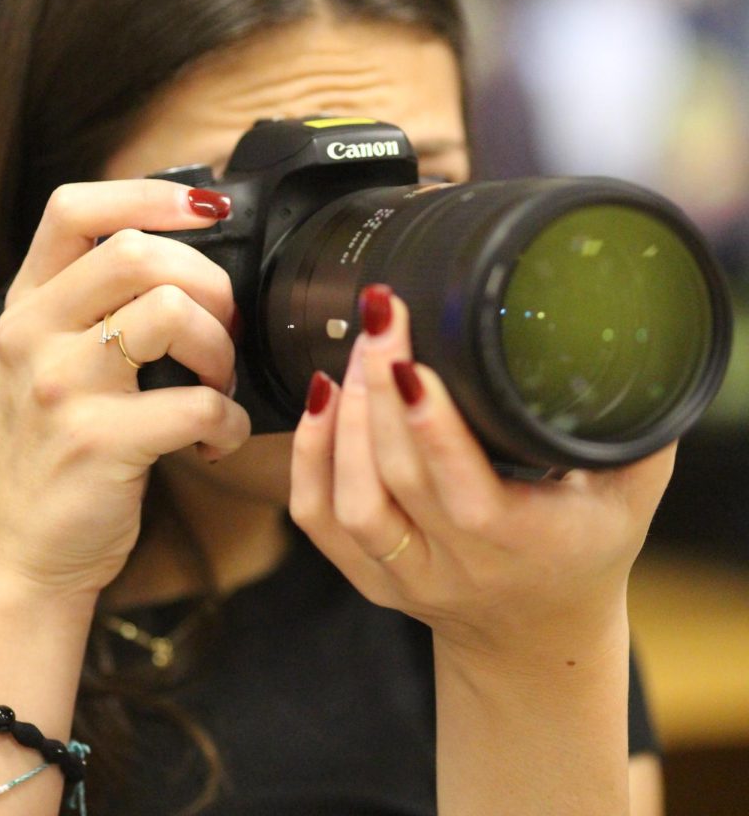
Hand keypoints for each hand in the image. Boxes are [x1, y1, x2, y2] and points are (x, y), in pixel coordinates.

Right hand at [0, 180, 249, 601]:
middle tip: (226, 328)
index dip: (149, 193)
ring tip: (219, 383)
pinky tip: (216, 438)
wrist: (32, 552)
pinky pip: (197, 402)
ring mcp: (60, 386)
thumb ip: (105, 303)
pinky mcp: (96, 442)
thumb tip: (200, 248)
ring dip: (223, 348)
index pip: (75, 209)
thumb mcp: (61, 359)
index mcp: (30, 303)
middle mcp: (34, 334)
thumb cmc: (67, 446)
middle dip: (211, 283)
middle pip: (139, 253)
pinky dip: (230, 421)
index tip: (208, 209)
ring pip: (172, 312)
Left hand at [290, 288, 674, 660]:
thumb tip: (640, 355)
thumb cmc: (584, 550)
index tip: (411, 362)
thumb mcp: (629, 498)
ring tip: (357, 347)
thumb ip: (636, 435)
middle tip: (381, 317)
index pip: (468, 497)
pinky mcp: (366, 574)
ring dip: (345, 418)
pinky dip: (309, 453)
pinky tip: (320, 393)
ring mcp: (404, 575)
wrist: (534, 632)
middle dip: (378, 391)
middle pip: (398, 481)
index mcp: (525, 547)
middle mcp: (456, 568)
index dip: (432, 431)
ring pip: (350, 502)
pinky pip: (317, 518)